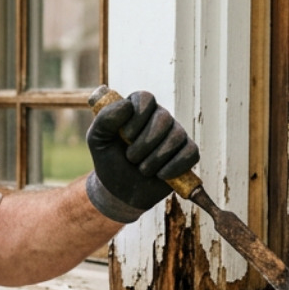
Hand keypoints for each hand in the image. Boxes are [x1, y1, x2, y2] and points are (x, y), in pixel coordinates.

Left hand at [85, 91, 199, 221]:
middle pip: (163, 118)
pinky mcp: (187, 153)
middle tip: (131, 158)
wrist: (120, 190)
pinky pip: (191, 153)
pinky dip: (174, 166)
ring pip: (176, 136)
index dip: (137, 117)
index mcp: (137, 108)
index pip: (145, 98)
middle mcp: (159, 117)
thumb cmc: (109, 160)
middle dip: (144, 143)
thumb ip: (105, 119)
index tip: (125, 136)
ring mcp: (175, 134)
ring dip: (156, 158)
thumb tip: (127, 106)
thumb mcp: (98, 139)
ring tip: (142, 169)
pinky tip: (160, 175)